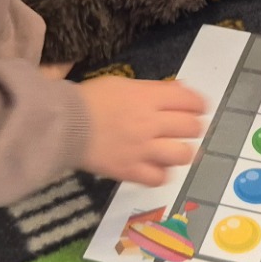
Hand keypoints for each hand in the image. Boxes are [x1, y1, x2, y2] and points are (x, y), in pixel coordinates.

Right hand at [78, 77, 207, 187]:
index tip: (196, 109)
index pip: (191, 101)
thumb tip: (182, 92)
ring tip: (173, 150)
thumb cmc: (90, 99)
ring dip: (182, 151)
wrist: (61, 124)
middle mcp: (150, 123)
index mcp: (148, 98)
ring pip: (182, 154)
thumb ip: (154, 89)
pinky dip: (160, 173)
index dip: (199, 105)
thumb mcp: (123, 84)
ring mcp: (142, 149)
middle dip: (192, 127)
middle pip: (191, 128)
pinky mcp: (130, 171)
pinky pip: (159, 178)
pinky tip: (155, 166)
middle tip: (183, 129)